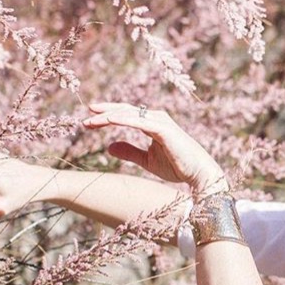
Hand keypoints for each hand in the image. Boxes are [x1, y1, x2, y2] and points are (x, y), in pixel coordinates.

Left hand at [83, 103, 226, 193]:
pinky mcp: (163, 129)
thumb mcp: (147, 160)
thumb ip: (130, 152)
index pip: (126, 115)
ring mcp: (160, 121)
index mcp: (152, 123)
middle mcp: (156, 118)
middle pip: (125, 111)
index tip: (89, 120)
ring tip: (91, 120)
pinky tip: (108, 120)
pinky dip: (123, 119)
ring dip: (108, 116)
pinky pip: (138, 121)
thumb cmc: (177, 167)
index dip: (107, 116)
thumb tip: (109, 146)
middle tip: (85, 116)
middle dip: (104, 112)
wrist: (198, 173)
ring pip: (129, 114)